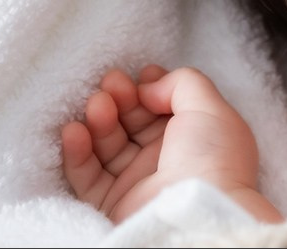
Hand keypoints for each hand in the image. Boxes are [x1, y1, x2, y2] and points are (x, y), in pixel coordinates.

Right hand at [61, 65, 281, 223]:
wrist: (198, 211)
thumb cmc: (211, 156)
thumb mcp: (209, 105)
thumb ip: (182, 83)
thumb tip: (151, 84)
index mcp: (195, 133)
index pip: (164, 105)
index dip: (150, 87)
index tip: (139, 74)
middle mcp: (167, 155)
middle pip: (133, 121)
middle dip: (121, 99)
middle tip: (111, 85)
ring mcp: (139, 179)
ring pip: (109, 144)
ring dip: (99, 120)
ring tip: (97, 106)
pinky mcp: (113, 202)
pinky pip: (88, 176)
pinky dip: (77, 153)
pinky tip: (74, 131)